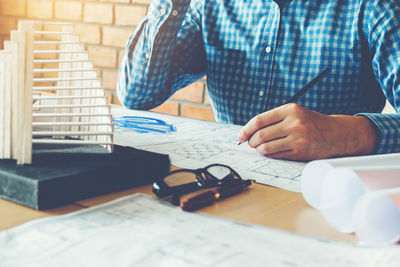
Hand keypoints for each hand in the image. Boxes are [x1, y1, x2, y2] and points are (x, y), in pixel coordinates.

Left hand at [237, 103, 378, 160]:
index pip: (259, 120)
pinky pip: (276, 155)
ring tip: (260, 148)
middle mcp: (294, 123)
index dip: (246, 129)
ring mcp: (297, 138)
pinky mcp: (300, 152)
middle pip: (260, 135)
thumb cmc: (311, 123)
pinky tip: (272, 151)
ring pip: (266, 148)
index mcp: (290, 109)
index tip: (240, 136)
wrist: (336, 134)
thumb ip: (273, 119)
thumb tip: (249, 131)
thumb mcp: (294, 113)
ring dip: (259, 150)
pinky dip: (269, 155)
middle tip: (251, 143)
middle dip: (251, 141)